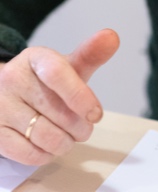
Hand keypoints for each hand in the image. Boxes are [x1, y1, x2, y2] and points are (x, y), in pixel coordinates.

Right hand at [0, 28, 118, 164]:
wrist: (7, 94)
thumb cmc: (44, 82)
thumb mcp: (66, 66)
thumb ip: (90, 54)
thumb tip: (112, 37)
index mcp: (35, 58)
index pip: (57, 74)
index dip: (79, 96)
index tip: (96, 114)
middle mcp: (13, 78)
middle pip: (56, 110)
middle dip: (79, 126)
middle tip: (85, 127)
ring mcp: (1, 106)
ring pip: (44, 135)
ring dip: (65, 142)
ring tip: (69, 137)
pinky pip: (28, 153)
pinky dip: (46, 155)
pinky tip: (49, 146)